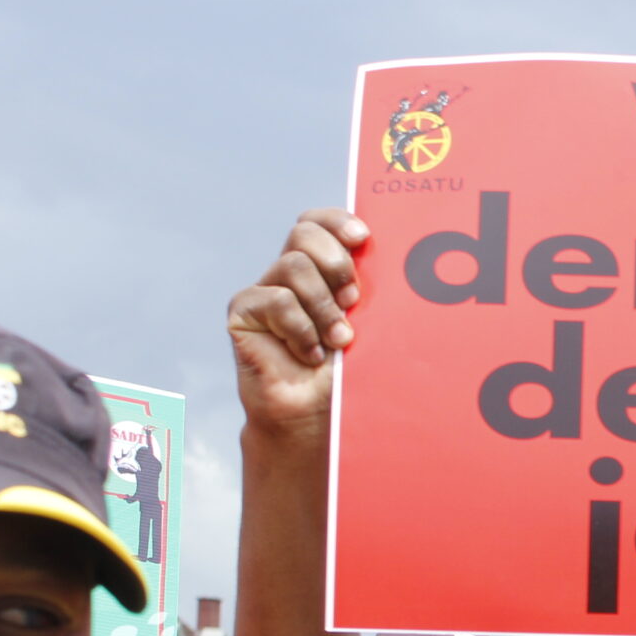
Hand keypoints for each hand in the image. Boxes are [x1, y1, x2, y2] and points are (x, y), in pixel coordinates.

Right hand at [228, 209, 366, 438]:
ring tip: (337, 340)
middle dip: (336, 262)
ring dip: (322, 306)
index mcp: (319, 270)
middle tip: (353, 300)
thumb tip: (392, 258)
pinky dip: (300, 329)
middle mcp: (288, 274)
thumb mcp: (367, 325)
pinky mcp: (244, 311)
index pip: (317, 223)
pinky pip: (276, 301)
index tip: (363, 237)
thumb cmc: (346, 372)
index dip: (336, 221)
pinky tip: (309, 355)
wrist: (315, 414)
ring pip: (293, 266)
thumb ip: (367, 292)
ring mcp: (264, 290)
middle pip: (303, 234)